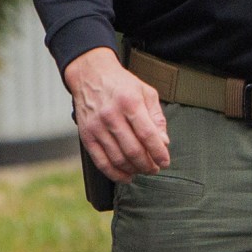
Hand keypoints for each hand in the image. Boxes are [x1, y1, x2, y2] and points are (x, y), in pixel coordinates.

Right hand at [64, 46, 168, 181]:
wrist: (90, 75)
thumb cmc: (122, 84)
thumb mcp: (147, 93)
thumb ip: (157, 118)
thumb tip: (164, 143)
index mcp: (129, 103)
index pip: (148, 135)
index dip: (159, 152)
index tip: (165, 162)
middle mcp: (111, 115)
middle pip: (133, 150)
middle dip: (148, 164)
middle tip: (155, 168)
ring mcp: (96, 126)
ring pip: (117, 158)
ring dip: (133, 170)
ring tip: (143, 170)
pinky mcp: (86, 135)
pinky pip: (100, 161)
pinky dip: (114, 173)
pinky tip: (126, 176)